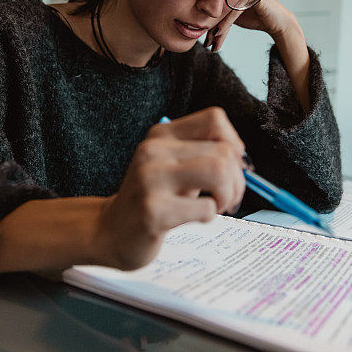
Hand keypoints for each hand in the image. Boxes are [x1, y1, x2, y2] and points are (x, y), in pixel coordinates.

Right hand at [93, 107, 246, 270]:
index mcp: (161, 135)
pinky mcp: (153, 211)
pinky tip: (194, 219)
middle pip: (224, 152)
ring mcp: (151, 179)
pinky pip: (205, 208)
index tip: (229, 167)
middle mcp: (154, 150)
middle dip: (237, 181)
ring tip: (216, 206)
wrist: (110, 231)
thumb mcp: (173, 165)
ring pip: (219, 172)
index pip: (215, 119)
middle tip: (225, 198)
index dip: (233, 144)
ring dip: (227, 195)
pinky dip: (210, 216)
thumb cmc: (152, 199)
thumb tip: (241, 157)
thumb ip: (202, 153)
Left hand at [203, 0, 298, 51]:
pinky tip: (219, 32)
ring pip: (226, 7)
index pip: (216, 2)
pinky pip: (235, 8)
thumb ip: (220, 14)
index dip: (208, 20)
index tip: (204, 37)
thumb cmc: (256, 18)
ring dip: (217, 25)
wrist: (277, 23)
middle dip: (211, 24)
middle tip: (205, 41)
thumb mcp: (233, 17)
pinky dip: (226, 22)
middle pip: (219, 4)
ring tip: (211, 39)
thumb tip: (200, 24)